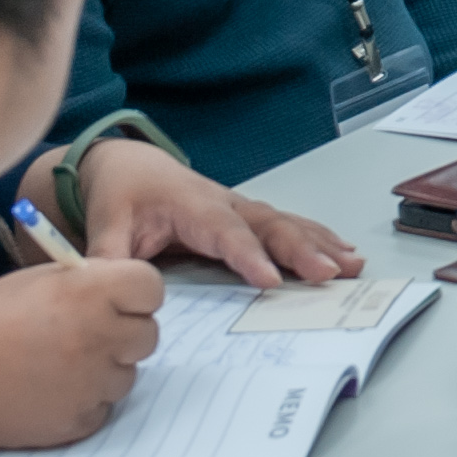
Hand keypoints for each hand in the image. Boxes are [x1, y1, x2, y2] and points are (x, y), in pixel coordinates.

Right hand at [0, 257, 164, 447]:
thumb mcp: (40, 279)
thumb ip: (89, 280)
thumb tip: (122, 287)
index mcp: (92, 292)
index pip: (153, 289)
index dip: (135, 293)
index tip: (117, 300)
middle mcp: (100, 337)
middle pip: (148, 335)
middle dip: (124, 332)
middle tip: (87, 333)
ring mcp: (91, 383)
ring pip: (127, 374)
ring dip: (105, 369)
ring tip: (60, 363)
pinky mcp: (78, 421)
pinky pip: (103, 407)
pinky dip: (85, 400)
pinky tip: (51, 389)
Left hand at [74, 137, 360, 286]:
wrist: (128, 166)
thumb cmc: (120, 197)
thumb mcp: (104, 227)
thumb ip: (107, 257)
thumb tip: (112, 290)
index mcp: (190, 204)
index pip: (223, 232)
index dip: (247, 255)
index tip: (269, 279)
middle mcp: (224, 202)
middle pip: (268, 224)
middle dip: (300, 249)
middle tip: (328, 274)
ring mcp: (241, 206)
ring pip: (286, 222)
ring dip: (320, 244)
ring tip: (351, 265)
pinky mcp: (249, 215)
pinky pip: (288, 224)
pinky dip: (318, 238)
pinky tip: (344, 253)